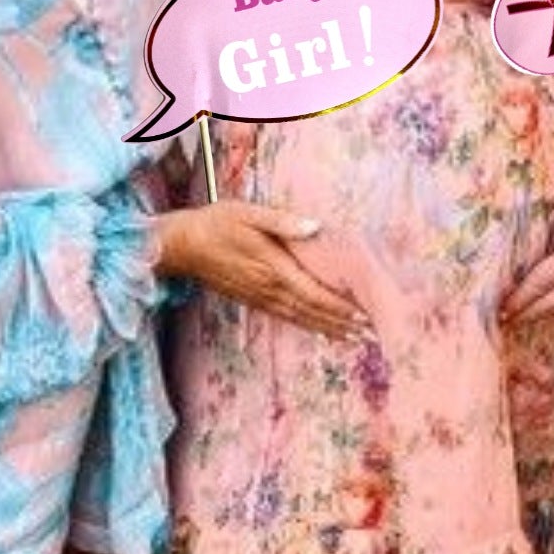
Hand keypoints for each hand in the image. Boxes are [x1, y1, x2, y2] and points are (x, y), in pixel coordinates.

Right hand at [158, 202, 369, 341]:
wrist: (182, 246)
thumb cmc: (217, 223)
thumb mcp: (249, 214)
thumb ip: (283, 221)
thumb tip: (315, 227)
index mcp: (274, 269)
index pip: (315, 294)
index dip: (341, 307)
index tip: (365, 315)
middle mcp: (270, 289)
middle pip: (313, 312)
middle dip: (343, 324)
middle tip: (372, 336)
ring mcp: (261, 298)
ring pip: (302, 318)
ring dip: (329, 329)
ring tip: (355, 339)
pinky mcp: (253, 300)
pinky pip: (287, 317)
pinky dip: (308, 325)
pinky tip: (321, 329)